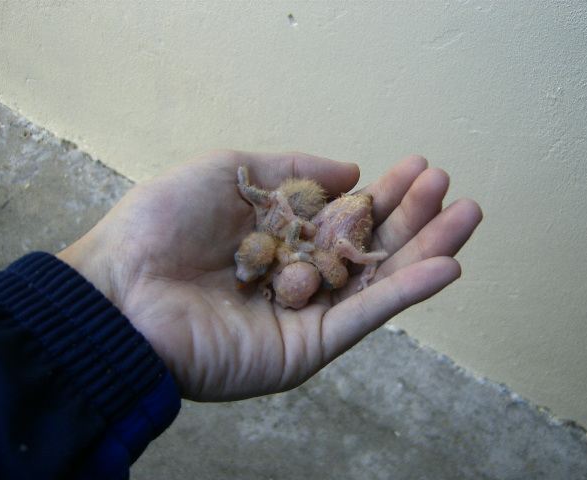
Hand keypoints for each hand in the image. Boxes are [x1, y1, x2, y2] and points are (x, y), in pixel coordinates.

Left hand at [58, 150, 481, 400]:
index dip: (383, 191)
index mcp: (279, 235)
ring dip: (423, 249)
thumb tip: (350, 168)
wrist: (120, 290)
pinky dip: (405, 292)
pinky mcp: (304, 348)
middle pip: (367, 247)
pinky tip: (445, 265)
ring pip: (375, 281)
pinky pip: (362, 317)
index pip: (345, 213)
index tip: (418, 166)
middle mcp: (295, 274)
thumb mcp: (230, 169)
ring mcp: (302, 314)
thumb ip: (293, 169)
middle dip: (411, 217)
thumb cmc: (162, 226)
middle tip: (449, 187)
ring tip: (465, 216)